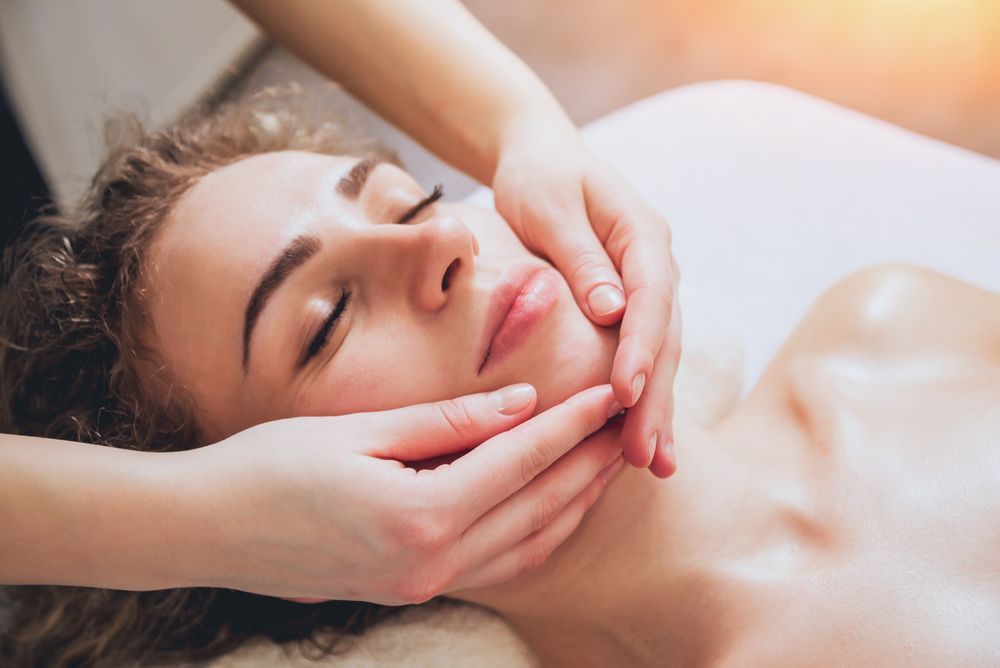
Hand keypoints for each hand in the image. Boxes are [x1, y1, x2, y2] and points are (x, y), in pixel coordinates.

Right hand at [181, 384, 622, 604]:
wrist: (206, 530)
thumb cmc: (269, 467)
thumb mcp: (358, 431)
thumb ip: (448, 422)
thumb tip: (520, 403)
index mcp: (417, 515)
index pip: (519, 461)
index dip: (570, 424)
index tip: (607, 392)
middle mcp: (430, 560)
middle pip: (536, 508)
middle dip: (587, 464)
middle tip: (628, 425)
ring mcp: (421, 582)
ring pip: (526, 545)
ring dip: (572, 502)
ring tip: (607, 463)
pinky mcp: (410, 585)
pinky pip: (497, 564)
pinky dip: (536, 533)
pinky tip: (555, 507)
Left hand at [492, 122, 680, 476]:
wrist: (542, 159)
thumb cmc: (539, 179)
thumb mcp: (550, 208)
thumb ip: (581, 258)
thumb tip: (613, 310)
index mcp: (642, 233)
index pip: (650, 297)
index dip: (640, 348)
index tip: (623, 393)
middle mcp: (657, 264)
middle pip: (664, 336)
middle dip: (655, 397)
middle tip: (645, 455)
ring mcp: (650, 287)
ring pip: (661, 354)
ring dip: (658, 408)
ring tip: (655, 464)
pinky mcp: (633, 306)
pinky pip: (644, 355)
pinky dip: (645, 398)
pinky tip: (646, 443)